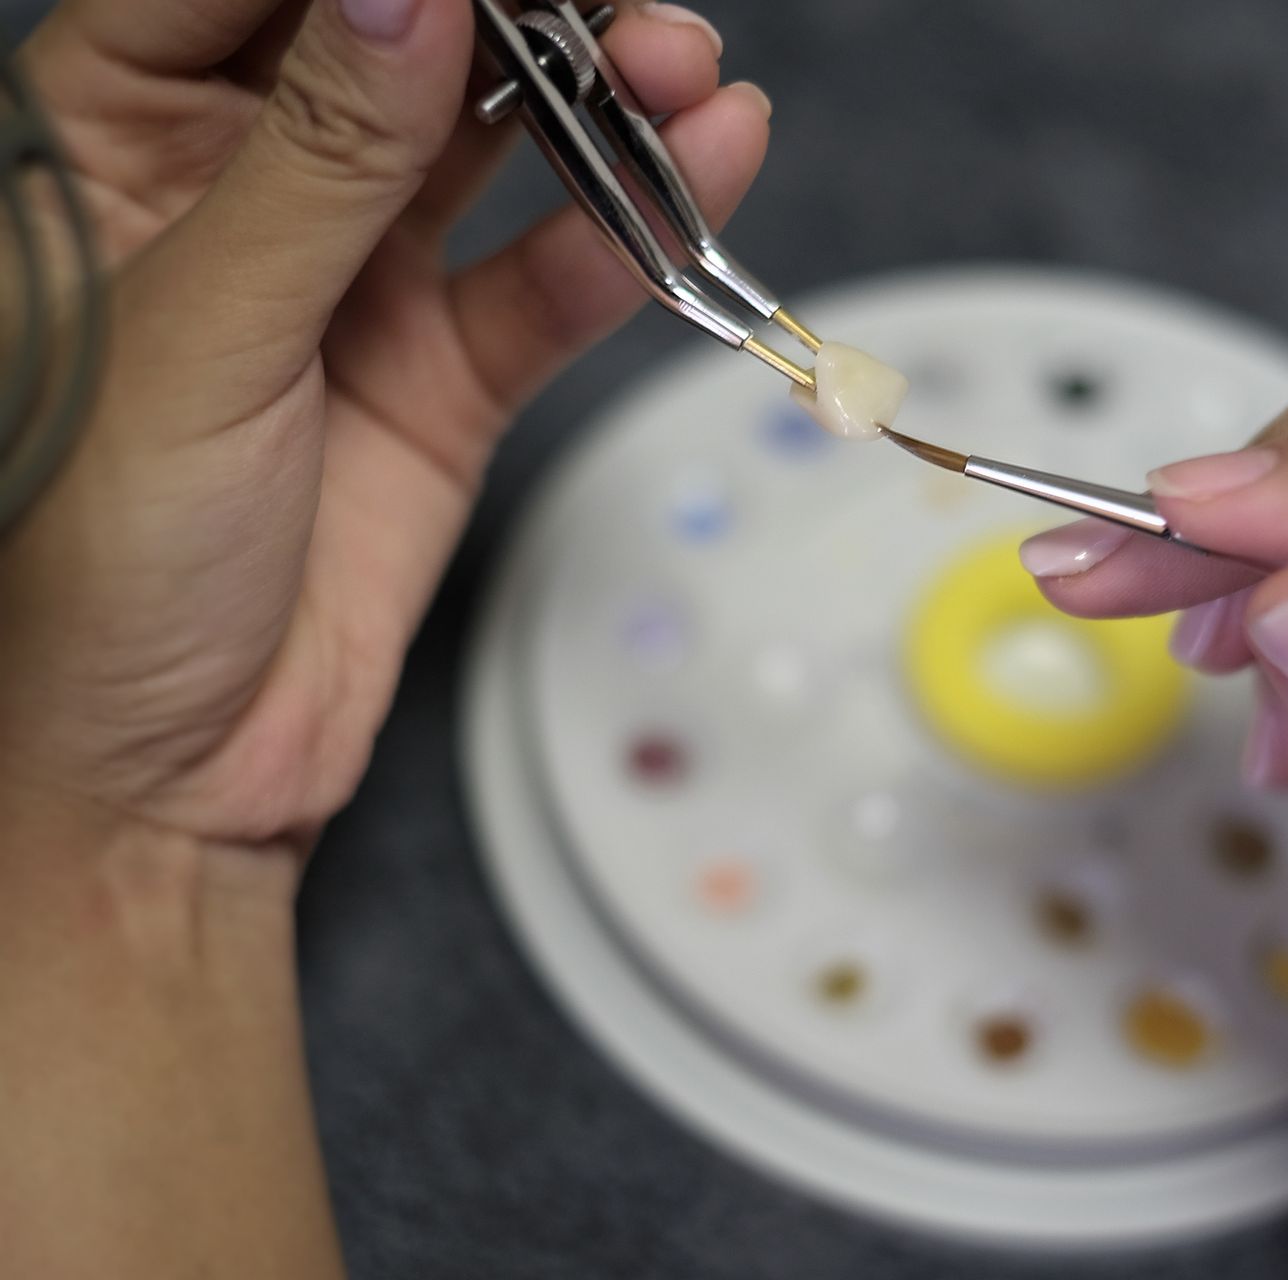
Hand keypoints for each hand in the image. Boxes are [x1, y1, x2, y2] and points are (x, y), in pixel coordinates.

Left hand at [1, 0, 766, 853]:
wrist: (163, 775)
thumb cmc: (92, 559)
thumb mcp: (198, 335)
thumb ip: (318, 158)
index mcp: (114, 139)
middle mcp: (245, 187)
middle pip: (402, 45)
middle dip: (523, 17)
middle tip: (621, 15)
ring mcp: (358, 280)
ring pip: (496, 150)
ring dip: (602, 107)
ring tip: (690, 75)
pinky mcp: (446, 373)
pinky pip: (551, 283)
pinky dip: (629, 236)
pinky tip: (701, 175)